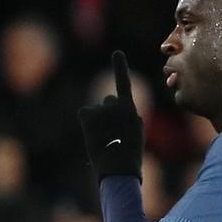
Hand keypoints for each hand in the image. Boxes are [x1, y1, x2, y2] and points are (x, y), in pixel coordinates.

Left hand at [78, 50, 143, 181]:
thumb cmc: (130, 155)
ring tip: (104, 139)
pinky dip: (88, 123)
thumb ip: (128, 117)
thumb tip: (116, 108)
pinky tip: (94, 136)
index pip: (123, 82)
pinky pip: (85, 115)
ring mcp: (100, 108)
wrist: (119, 167)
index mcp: (130, 108)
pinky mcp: (87, 114)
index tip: (117, 53)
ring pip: (96, 111)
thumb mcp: (136, 133)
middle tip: (113, 134)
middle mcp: (114, 103)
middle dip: (109, 113)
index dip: (120, 67)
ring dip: (98, 121)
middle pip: (108, 102)